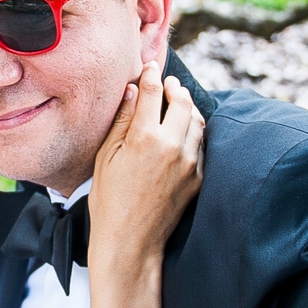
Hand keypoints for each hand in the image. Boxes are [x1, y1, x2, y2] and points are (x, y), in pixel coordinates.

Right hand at [89, 60, 203, 273]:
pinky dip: (193, 130)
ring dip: (189, 107)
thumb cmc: (109, 199)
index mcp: (145, 137)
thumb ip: (122, 120)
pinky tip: (183, 129)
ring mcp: (189, 162)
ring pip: (197, 121)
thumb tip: (134, 91)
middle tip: (168, 83)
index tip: (150, 68)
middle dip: (175, 88)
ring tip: (178, 101)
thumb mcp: (106, 156)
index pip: (153, 93)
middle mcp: (172, 146)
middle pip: (182, 101)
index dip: (151, 76)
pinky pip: (200, 144)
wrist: (130, 240)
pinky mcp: (198, 177)